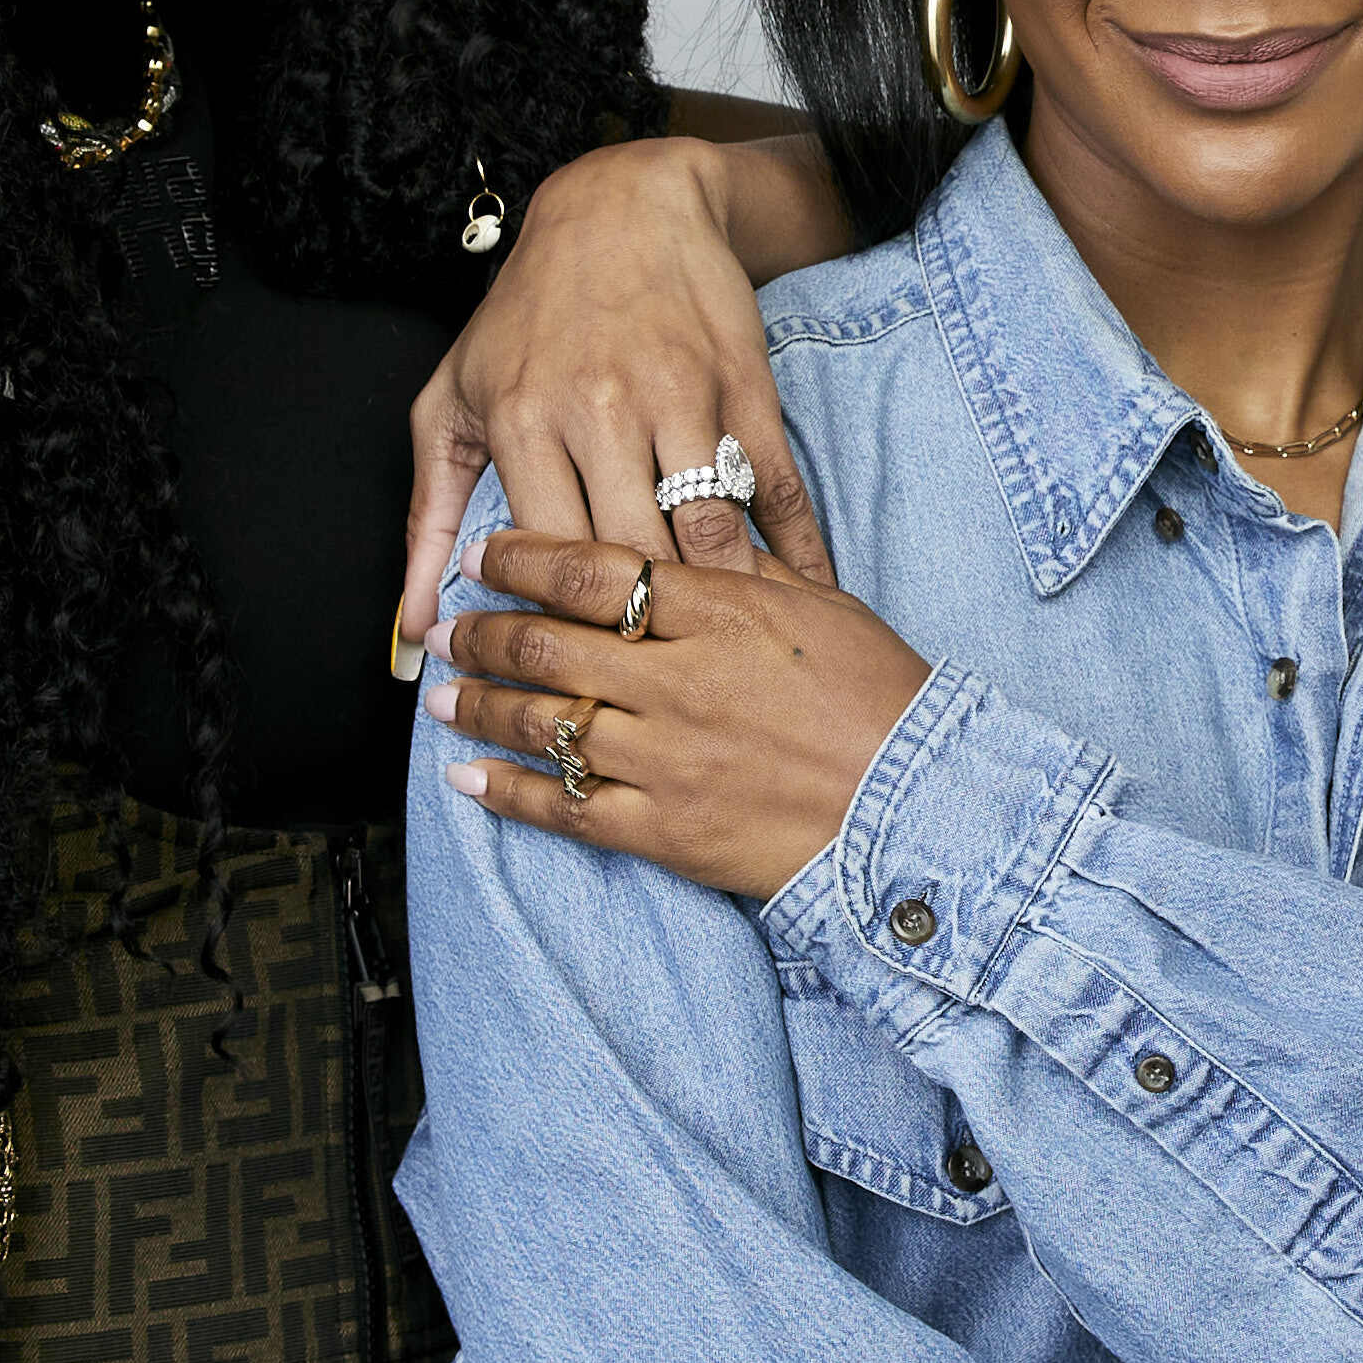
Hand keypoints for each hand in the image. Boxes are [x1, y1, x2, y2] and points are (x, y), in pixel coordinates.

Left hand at [396, 139, 830, 663]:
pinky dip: (794, 553)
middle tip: (658, 687)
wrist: (623, 206)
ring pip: (709, 533)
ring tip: (722, 658)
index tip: (582, 680)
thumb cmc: (526, 316)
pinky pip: (776, 489)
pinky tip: (800, 596)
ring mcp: (682, 398)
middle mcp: (602, 411)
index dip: (569, 634)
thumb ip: (430, 517)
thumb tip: (416, 627)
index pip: (550, 564)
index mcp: (524, 422)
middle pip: (633, 561)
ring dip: (721, 605)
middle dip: (648, 635)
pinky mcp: (745, 387)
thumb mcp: (452, 403)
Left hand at [430, 529, 935, 904]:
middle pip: (549, 644)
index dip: (525, 558)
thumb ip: (745, 572)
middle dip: (483, 632)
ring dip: (479, 706)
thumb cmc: (884, 698)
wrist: (922, 806)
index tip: (485, 554)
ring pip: (544, 722)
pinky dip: (508, 792)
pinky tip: (468, 778)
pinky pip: (566, 808)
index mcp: (719, 613)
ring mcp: (667, 758)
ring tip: (440, 694)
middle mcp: (679, 680)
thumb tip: (690, 532)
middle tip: (446, 626)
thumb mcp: (823, 610)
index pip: (594, 572)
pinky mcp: (666, 829)